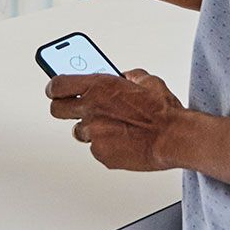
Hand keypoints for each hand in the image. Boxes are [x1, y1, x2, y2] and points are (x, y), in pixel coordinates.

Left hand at [47, 69, 183, 171]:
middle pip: (56, 109)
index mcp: (99, 86)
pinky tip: (122, 141)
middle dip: (62, 108)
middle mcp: (91, 108)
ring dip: (90, 129)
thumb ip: (129, 76)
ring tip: (112, 127)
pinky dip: (105, 145)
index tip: (55, 89)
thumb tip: (123, 77)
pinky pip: (96, 148)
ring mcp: (94, 133)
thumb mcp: (146, 81)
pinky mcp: (101, 153)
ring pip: (79, 132)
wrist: (174, 137)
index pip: (58, 85)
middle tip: (72, 108)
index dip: (54, 87)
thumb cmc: (163, 110)